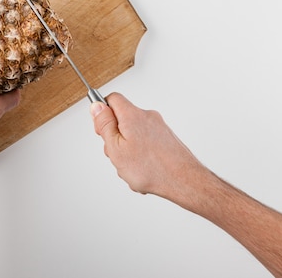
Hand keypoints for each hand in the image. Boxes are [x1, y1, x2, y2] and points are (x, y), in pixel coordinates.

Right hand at [90, 93, 204, 199]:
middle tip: (117, 153)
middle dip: (115, 137)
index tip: (101, 129)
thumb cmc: (152, 168)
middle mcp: (148, 117)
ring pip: (133, 134)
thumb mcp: (115, 147)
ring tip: (132, 166)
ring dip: (128, 150)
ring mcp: (159, 128)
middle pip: (122, 119)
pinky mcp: (166, 139)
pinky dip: (140, 156)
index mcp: (132, 115)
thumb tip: (96, 106)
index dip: (102, 112)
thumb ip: (104, 124)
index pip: (112, 99)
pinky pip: (145, 144)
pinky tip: (143, 170)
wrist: (184, 181)